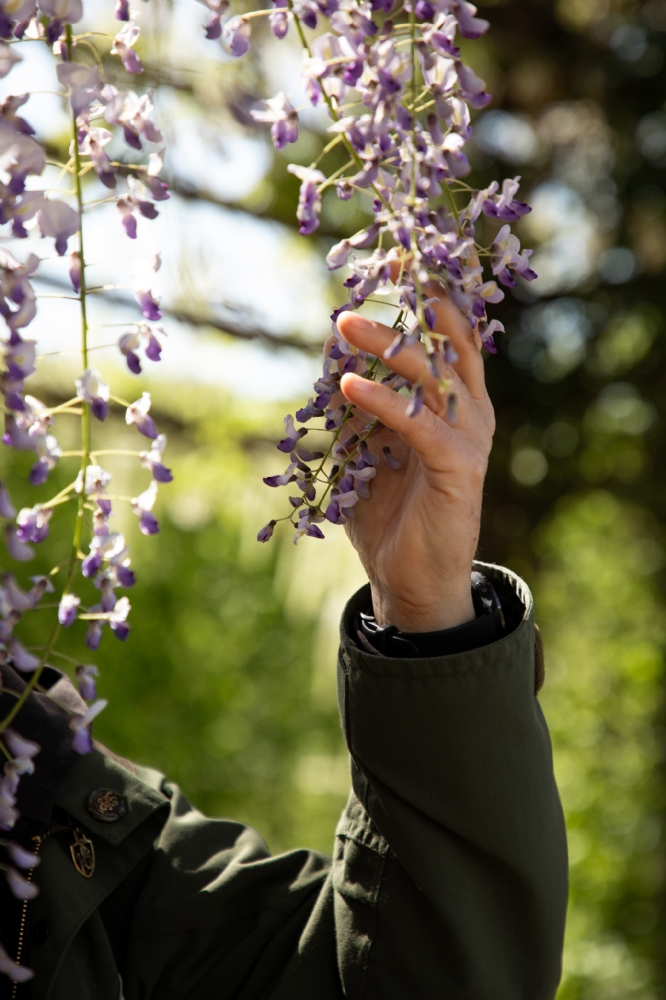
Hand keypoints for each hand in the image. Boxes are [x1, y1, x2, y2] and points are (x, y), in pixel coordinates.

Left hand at [336, 283, 494, 632]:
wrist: (412, 581)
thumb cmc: (389, 515)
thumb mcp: (364, 450)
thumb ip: (354, 409)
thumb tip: (331, 357)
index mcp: (454, 404)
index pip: (445, 339)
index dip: (423, 300)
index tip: (388, 267)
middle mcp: (470, 413)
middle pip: (445, 345)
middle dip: (409, 309)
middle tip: (370, 280)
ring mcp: (470, 439)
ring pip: (434, 378)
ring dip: (390, 346)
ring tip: (345, 324)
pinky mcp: (461, 468)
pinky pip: (419, 426)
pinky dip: (383, 402)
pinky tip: (349, 387)